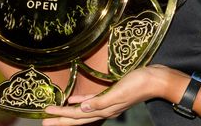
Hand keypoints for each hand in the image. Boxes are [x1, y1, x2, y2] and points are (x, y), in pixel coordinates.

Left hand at [42, 65, 180, 125]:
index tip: (46, 114)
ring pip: (83, 111)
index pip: (78, 115)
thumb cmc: (138, 83)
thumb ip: (99, 102)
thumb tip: (81, 109)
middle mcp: (104, 109)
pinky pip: (92, 101)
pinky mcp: (111, 95)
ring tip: (55, 112)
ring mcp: (108, 103)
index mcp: (105, 110)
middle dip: (61, 118)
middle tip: (44, 121)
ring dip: (69, 111)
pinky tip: (74, 99)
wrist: (156, 79)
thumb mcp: (118, 92)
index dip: (61, 115)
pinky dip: (81, 101)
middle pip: (78, 117)